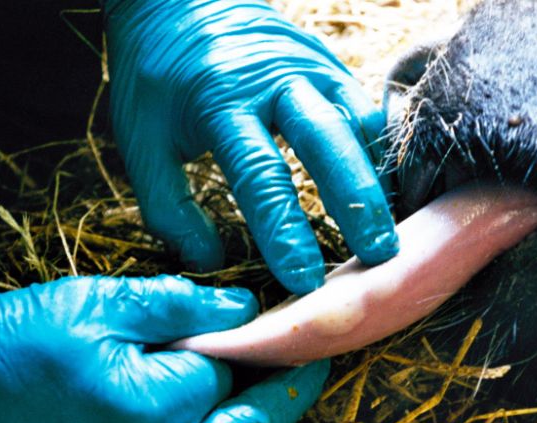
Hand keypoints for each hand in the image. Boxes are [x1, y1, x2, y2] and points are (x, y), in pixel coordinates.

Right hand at [0, 276, 328, 422]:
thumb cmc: (0, 350)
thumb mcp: (89, 303)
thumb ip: (178, 304)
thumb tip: (243, 307)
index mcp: (154, 405)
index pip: (238, 371)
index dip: (265, 343)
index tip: (291, 327)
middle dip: (287, 397)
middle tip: (306, 368)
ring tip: (266, 418)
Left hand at [106, 0, 397, 293]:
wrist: (177, 0)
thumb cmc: (157, 79)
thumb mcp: (142, 141)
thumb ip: (170, 208)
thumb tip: (210, 263)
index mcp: (221, 101)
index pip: (261, 176)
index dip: (286, 231)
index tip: (305, 280)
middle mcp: (275, 80)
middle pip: (329, 143)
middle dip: (358, 203)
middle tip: (379, 254)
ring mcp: (310, 67)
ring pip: (357, 123)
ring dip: (378, 178)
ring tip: (395, 229)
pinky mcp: (330, 65)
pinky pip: (365, 109)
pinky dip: (379, 152)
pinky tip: (388, 192)